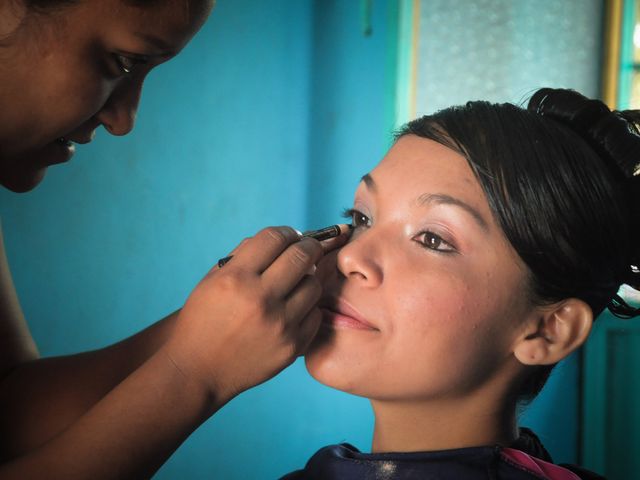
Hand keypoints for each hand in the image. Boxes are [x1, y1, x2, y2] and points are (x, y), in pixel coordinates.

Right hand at [162, 226, 342, 405]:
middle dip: (309, 246)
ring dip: (308, 278)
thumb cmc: (203, 321)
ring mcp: (279, 324)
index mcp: (235, 278)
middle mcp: (259, 298)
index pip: (275, 237)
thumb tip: (283, 238)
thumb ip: (244, 255)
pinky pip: (315, 313)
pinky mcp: (292, 346)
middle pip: (302, 255)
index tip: (291, 236)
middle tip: (308, 249)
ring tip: (296, 283)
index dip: (288, 232)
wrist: (198, 371)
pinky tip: (295, 308)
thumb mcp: (211, 281)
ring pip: (313, 284)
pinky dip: (307, 307)